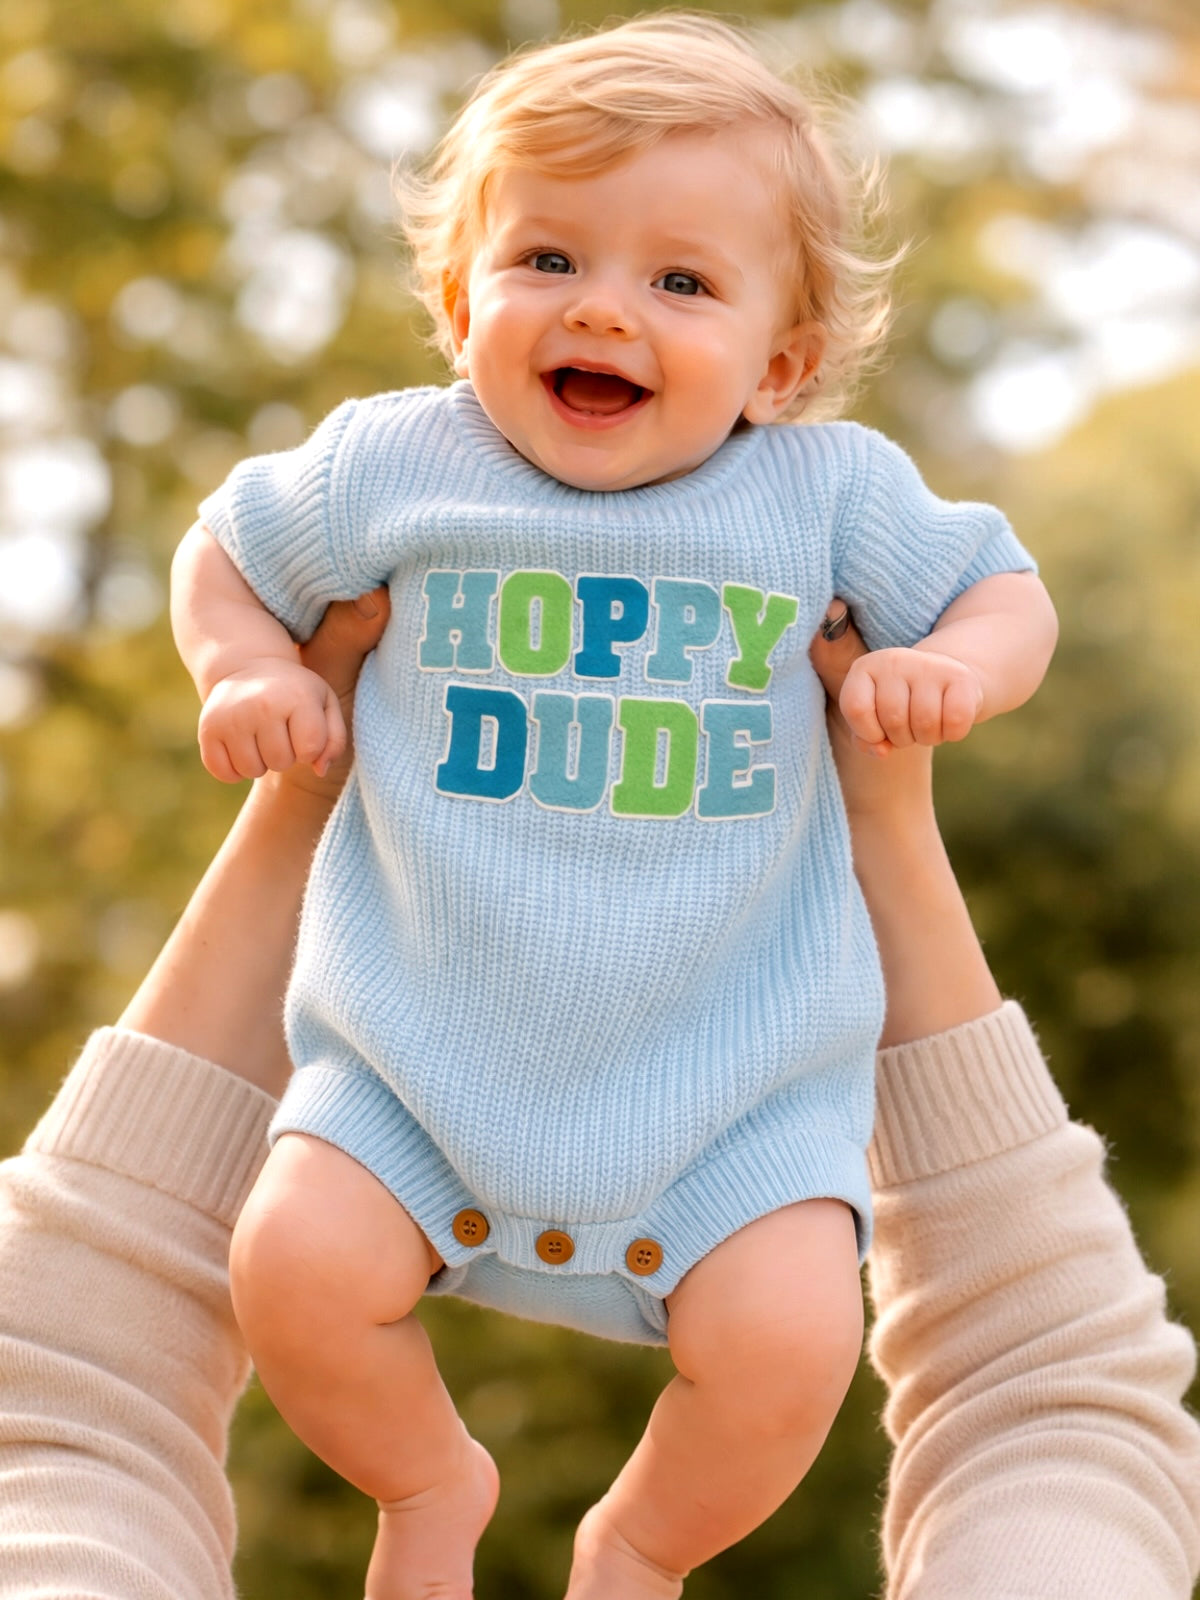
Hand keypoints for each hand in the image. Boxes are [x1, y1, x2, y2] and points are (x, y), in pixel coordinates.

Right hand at [197, 589, 388, 784]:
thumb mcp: (325, 704)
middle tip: (279, 732)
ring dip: (259, 762)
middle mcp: (261, 705)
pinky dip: (234, 769)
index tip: (304, 733)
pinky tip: (240, 747)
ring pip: (252, 770)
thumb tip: (319, 770)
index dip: (309, 749)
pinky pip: (224, 773)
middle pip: (281, 762)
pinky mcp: (207, 729)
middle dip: (284, 754)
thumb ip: (334, 739)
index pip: (310, 750)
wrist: (248, 667)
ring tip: (260, 738)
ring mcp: (231, 717)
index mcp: (297, 696)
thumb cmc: (295, 693)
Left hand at [838, 645, 983, 755]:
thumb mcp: (874, 718)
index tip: (880, 733)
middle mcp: (894, 660)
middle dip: (902, 738)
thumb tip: (882, 751)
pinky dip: (952, 734)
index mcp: (864, 668)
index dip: (868, 733)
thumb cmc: (900, 705)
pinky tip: (949, 724)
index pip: (856, 708)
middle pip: (894, 720)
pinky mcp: (961, 677)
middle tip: (909, 729)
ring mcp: (928, 665)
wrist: (941, 679)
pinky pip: (956, 721)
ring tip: (927, 727)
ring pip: (925, 722)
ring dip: (927, 738)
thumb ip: (865, 739)